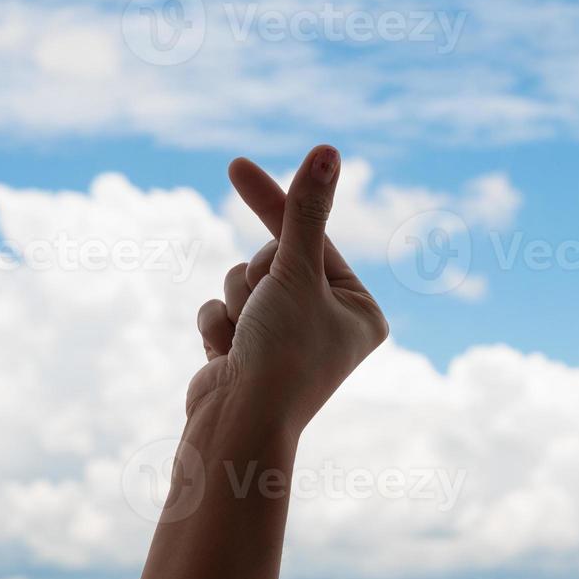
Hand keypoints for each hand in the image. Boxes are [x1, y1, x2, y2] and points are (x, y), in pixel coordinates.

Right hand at [188, 146, 388, 434]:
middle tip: (265, 307)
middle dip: (257, 277)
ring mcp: (286, 340)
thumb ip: (305, 212)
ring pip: (242, 282)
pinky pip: (221, 310)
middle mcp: (328, 324)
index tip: (236, 166)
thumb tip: (327, 151)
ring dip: (236, 302)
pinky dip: (217, 327)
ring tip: (247, 340)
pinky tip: (226, 356)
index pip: (312, 237)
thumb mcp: (295, 272)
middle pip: (273, 259)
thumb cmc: (281, 353)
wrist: (237, 427)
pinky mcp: (248, 352)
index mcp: (361, 310)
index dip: (274, 204)